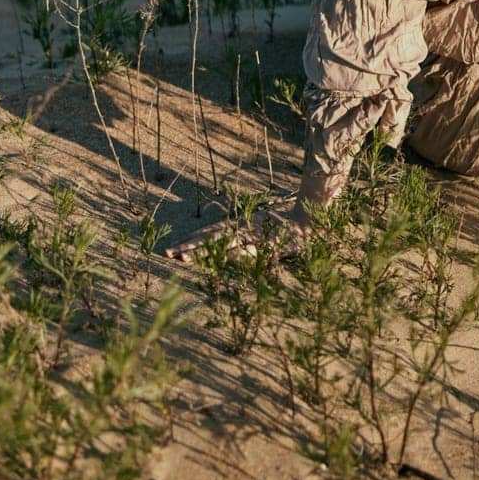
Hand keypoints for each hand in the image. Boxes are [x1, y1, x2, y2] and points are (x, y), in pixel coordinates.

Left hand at [166, 200, 308, 262]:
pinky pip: (252, 250)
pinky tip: (224, 259)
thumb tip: (219, 241)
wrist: (310, 220)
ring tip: (184, 259)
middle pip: (212, 238)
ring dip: (206, 251)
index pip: (210, 233)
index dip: (191, 240)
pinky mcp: (271, 244)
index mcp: (240, 225)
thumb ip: (241, 232)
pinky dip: (238, 254)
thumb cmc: (282, 225)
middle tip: (168, 253)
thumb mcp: (258, 226)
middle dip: (190, 247)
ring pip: (227, 244)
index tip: (171, 248)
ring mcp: (257, 236)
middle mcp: (244, 228)